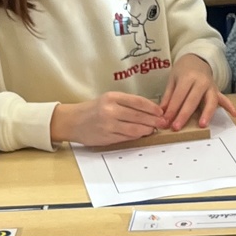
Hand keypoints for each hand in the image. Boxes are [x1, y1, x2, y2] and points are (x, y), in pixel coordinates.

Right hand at [50, 91, 166, 144]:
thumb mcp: (108, 99)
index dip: (153, 108)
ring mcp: (109, 125)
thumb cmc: (92, 110)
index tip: (161, 112)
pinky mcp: (107, 137)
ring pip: (135, 129)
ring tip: (153, 129)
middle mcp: (110, 110)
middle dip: (154, 120)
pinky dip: (136, 137)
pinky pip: (126, 138)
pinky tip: (141, 135)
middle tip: (162, 123)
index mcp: (112, 97)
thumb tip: (149, 111)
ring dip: (147, 130)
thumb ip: (126, 104)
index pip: (138, 102)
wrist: (72, 121)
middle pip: (139, 116)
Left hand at [159, 54, 235, 129]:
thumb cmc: (182, 72)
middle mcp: (201, 81)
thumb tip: (161, 115)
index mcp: (187, 77)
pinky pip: (224, 99)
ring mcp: (211, 86)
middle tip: (176, 127)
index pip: (178, 96)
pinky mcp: (217, 90)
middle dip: (184, 115)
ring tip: (203, 125)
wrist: (196, 59)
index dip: (171, 110)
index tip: (165, 122)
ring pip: (210, 100)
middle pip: (193, 100)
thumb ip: (168, 98)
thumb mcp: (172, 80)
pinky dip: (230, 106)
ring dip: (207, 113)